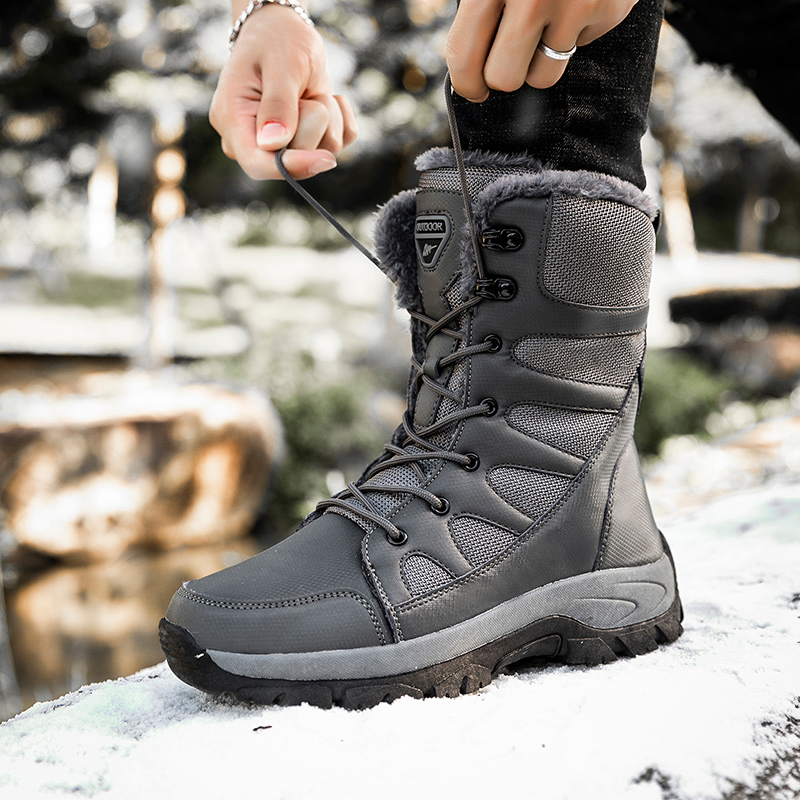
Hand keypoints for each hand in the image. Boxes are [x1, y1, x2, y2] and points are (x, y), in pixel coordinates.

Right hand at [210, 4, 357, 179]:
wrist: (285, 32)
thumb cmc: (276, 41)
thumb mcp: (280, 64)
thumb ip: (278, 104)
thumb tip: (272, 144)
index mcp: (233, 121)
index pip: (258, 164)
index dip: (291, 167)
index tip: (324, 159)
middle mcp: (252, 140)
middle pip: (294, 161)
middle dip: (311, 125)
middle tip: (300, 91)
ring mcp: (278, 147)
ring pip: (321, 153)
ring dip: (327, 118)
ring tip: (306, 91)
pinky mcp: (306, 144)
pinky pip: (339, 143)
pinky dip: (340, 118)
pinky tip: (319, 96)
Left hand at [446, 0, 638, 100]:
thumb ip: (477, 3)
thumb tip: (467, 61)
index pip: (466, 56)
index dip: (466, 82)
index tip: (473, 88)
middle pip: (505, 79)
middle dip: (505, 74)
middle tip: (509, 59)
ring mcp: (575, 5)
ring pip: (544, 76)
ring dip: (540, 59)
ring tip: (545, 22)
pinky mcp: (608, 9)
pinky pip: (581, 46)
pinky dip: (576, 30)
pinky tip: (575, 0)